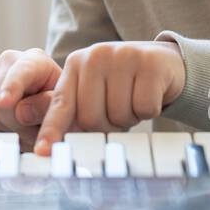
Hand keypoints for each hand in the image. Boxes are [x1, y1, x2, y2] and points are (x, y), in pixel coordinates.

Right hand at [0, 47, 61, 151]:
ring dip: (8, 131)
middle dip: (19, 126)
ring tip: (25, 127)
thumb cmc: (58, 105)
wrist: (47, 107)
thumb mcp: (64, 106)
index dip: (11, 87)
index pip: (21, 72)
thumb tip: (22, 113)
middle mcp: (6, 62)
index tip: (4, 102)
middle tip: (37, 132)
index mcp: (34, 60)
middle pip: (1, 103)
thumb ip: (47, 106)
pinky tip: (7, 128)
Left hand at [33, 41, 186, 155]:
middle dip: (106, 125)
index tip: (43, 152)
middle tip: (118, 111)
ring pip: (118, 115)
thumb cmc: (125, 83)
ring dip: (129, 118)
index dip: (51, 130)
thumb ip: (76, 110)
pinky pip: (144, 108)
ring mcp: (123, 56)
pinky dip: (149, 111)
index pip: (60, 104)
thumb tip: (54, 145)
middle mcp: (95, 56)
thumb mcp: (96, 88)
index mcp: (76, 64)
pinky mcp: (150, 64)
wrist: (166, 62)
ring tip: (133, 100)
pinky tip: (151, 94)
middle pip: (90, 118)